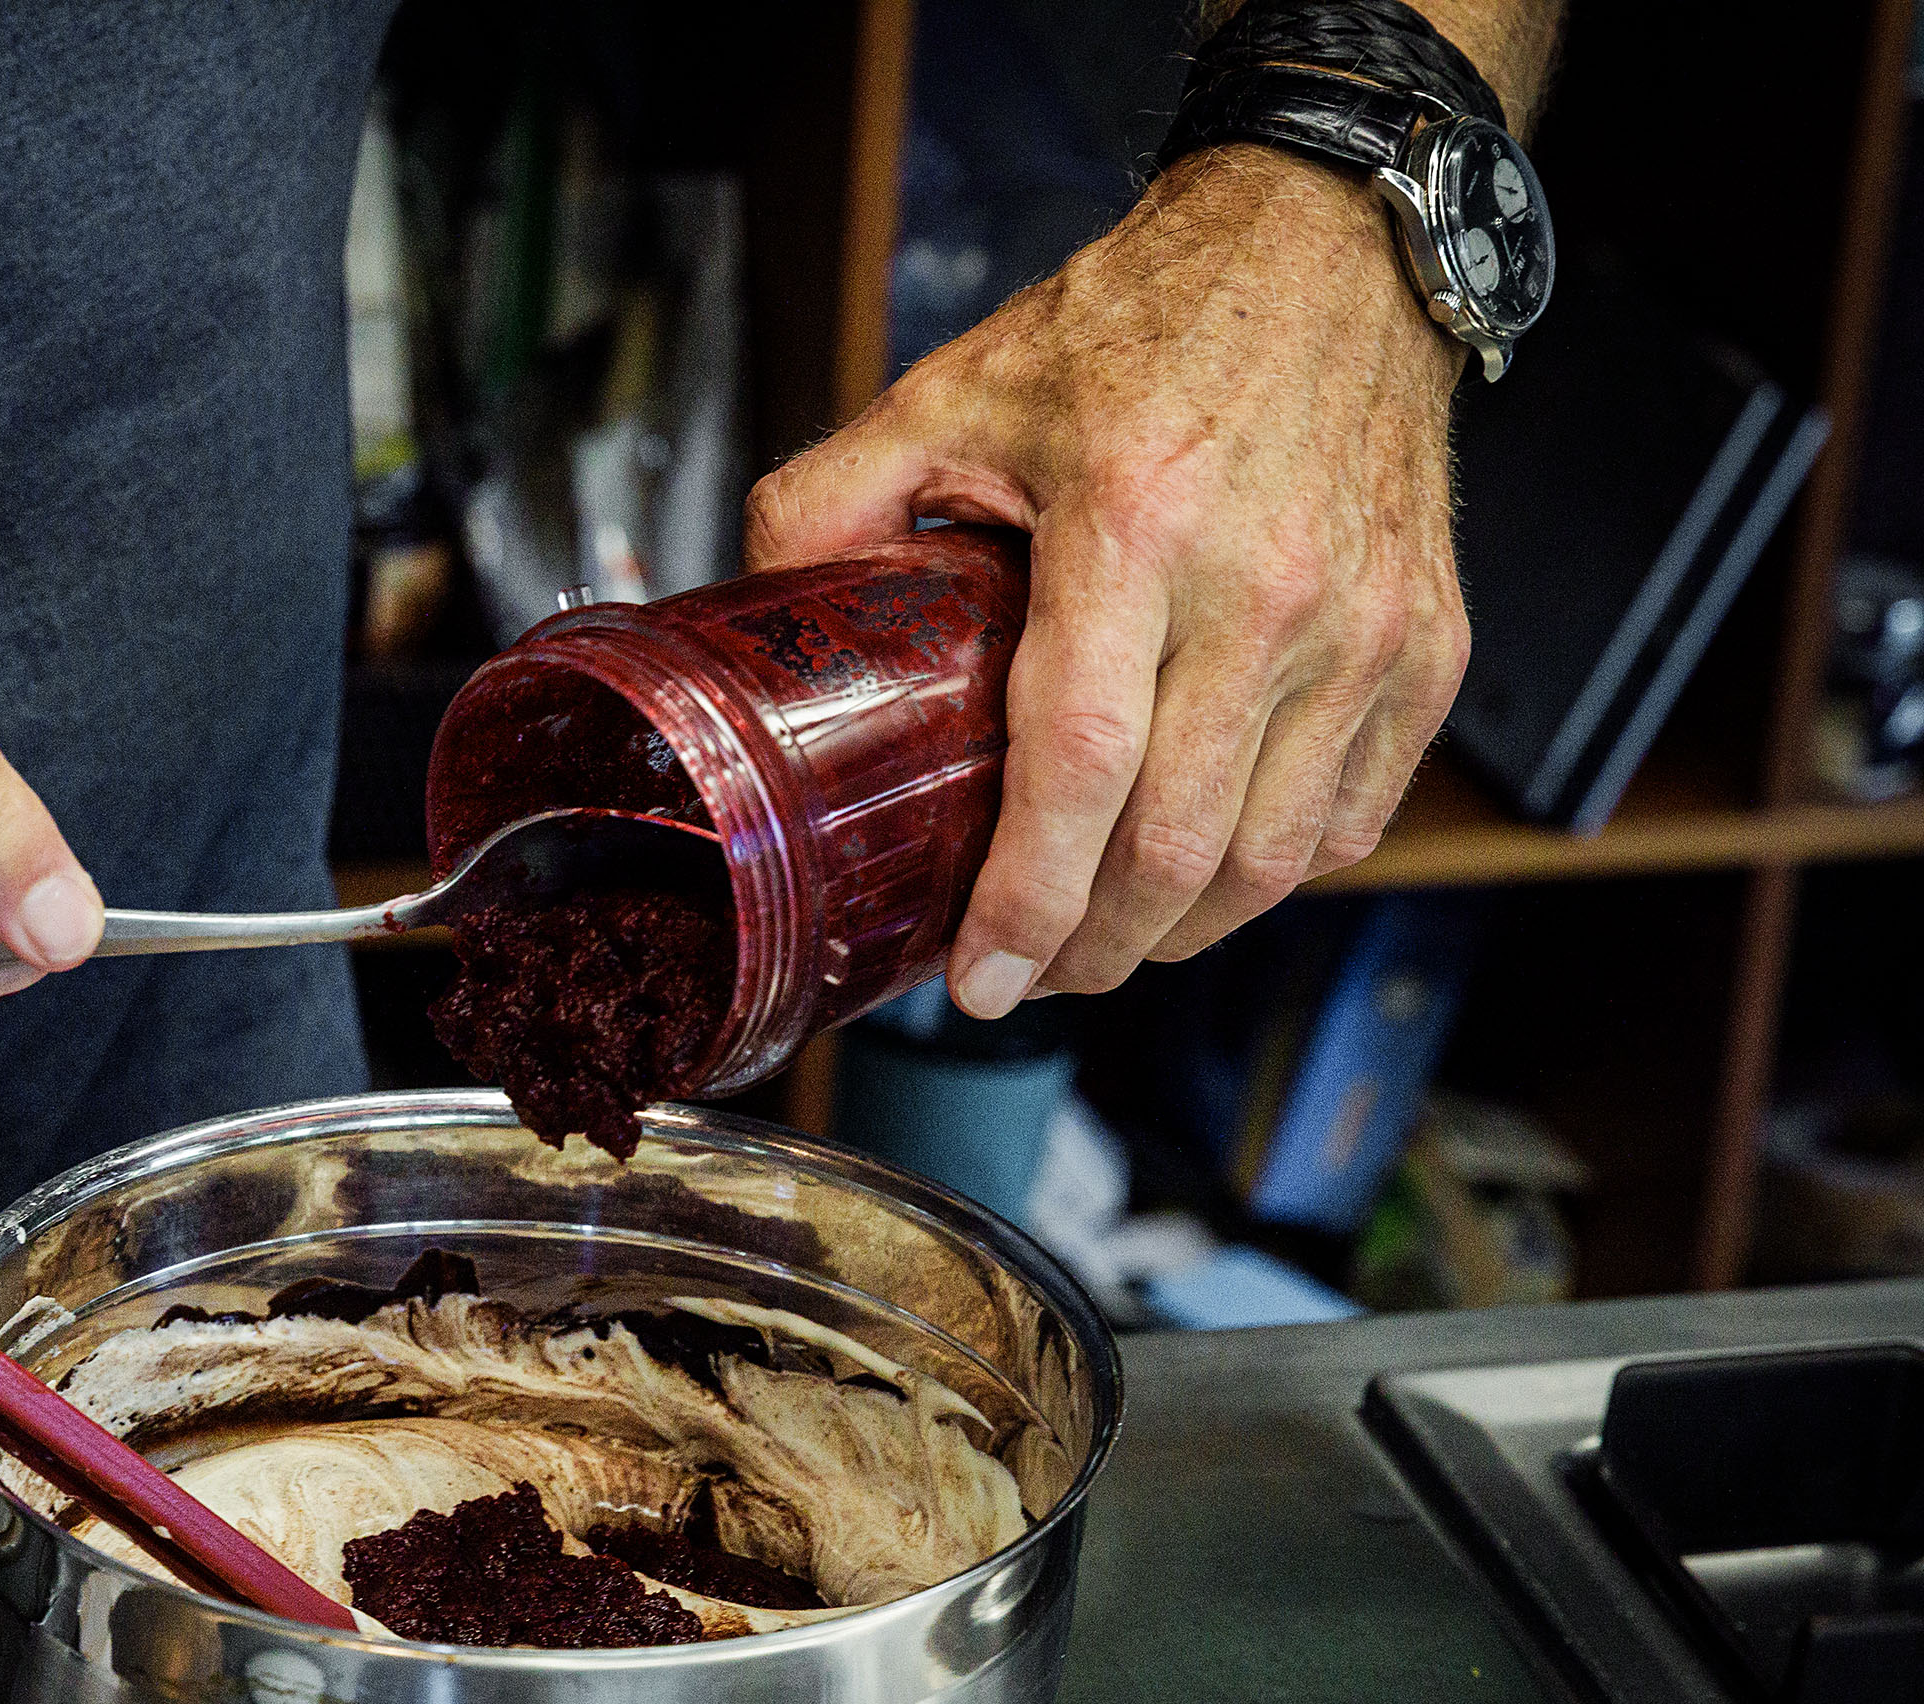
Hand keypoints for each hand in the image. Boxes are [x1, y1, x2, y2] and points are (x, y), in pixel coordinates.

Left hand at [746, 145, 1471, 1015]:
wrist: (1332, 243)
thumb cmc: (1142, 321)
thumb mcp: (954, 388)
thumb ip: (832, 498)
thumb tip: (752, 605)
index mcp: (1132, 523)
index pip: (1078, 769)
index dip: (1024, 902)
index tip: (978, 981)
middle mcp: (1265, 587)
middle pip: (1176, 848)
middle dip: (1089, 949)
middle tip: (1028, 977)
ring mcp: (1366, 626)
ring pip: (1270, 859)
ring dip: (1177, 935)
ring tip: (1104, 943)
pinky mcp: (1430, 646)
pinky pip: (1350, 819)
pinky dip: (1272, 877)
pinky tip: (1203, 879)